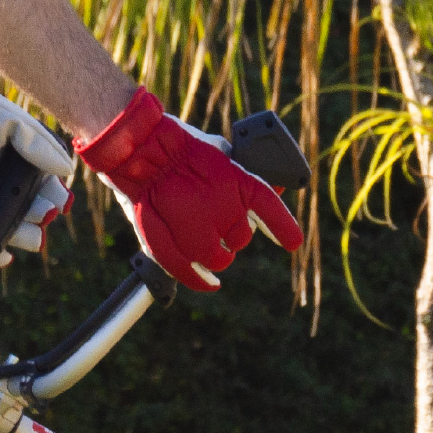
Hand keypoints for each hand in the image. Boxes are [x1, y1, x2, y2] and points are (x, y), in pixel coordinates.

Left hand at [0, 42, 74, 259]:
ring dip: (20, 235)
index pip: (42, 190)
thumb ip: (40, 145)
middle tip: (44, 212)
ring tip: (31, 234)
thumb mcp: (14, 123)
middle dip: (40, 217)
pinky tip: (1, 255)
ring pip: (2, 228)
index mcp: (16, 167)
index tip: (61, 201)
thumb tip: (66, 170)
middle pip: (26, 213)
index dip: (55, 198)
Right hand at [73, 88, 302, 291]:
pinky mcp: (176, 246)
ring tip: (198, 239)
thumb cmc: (177, 149)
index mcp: (241, 182)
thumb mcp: (221, 153)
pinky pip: (192, 273)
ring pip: (219, 259)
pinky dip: (200, 281)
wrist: (140, 150)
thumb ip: (244, 176)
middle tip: (211, 219)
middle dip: (230, 234)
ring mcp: (202, 230)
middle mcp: (227, 208)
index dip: (284, 229)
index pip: (271, 211)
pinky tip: (209, 283)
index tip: (292, 243)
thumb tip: (275, 186)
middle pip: (241, 238)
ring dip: (214, 254)